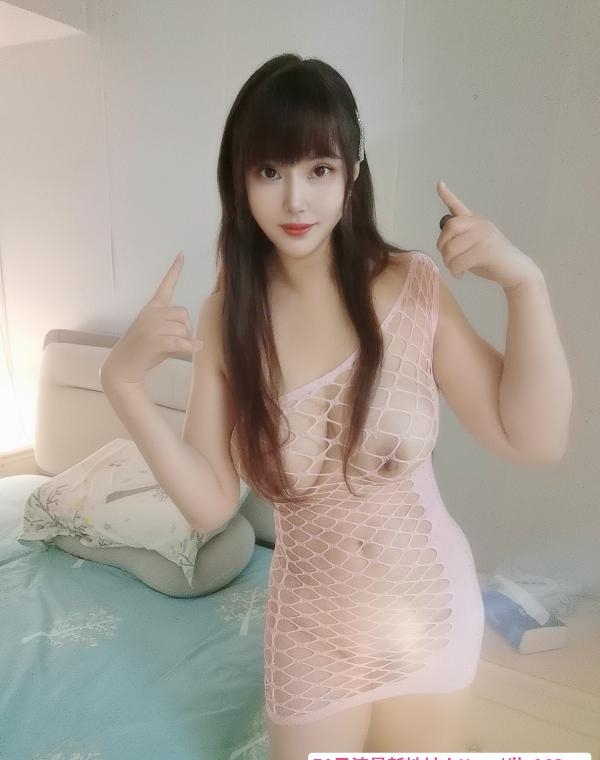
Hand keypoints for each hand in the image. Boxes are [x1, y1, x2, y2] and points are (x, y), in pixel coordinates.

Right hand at [100, 252, 203, 385]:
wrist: (122, 368)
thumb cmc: (142, 353)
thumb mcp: (157, 334)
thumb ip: (172, 327)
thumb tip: (196, 337)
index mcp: (150, 308)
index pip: (165, 286)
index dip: (175, 270)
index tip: (181, 254)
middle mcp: (150, 313)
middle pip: (183, 314)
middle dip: (186, 328)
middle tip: (179, 342)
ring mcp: (151, 326)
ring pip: (183, 328)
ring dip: (185, 340)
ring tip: (174, 349)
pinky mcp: (153, 340)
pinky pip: (181, 341)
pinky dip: (190, 347)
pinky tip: (195, 349)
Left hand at [436, 180, 541, 289]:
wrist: (517, 271)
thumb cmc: (494, 262)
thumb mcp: (475, 247)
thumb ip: (461, 241)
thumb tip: (444, 247)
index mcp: (476, 222)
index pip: (458, 206)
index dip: (447, 195)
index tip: (439, 183)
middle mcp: (480, 225)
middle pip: (449, 227)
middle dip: (442, 245)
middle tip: (447, 259)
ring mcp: (483, 236)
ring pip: (451, 248)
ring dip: (448, 263)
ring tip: (456, 269)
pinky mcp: (485, 250)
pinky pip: (459, 261)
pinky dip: (455, 271)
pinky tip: (460, 274)